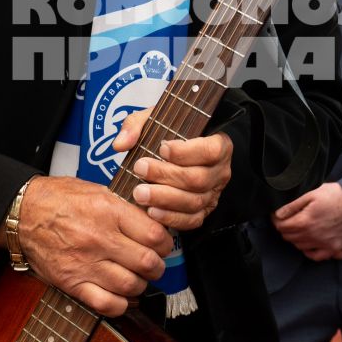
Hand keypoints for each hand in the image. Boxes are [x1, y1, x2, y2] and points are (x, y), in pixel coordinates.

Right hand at [9, 176, 167, 317]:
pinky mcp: (72, 283)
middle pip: (147, 263)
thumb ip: (125, 209)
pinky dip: (120, 304)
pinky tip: (121, 295)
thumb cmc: (58, 199)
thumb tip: (152, 223)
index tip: (162, 245)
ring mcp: (85, 263)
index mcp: (108, 212)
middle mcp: (99, 239)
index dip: (165, 244)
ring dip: (140, 285)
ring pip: (131, 285)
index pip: (154, 235)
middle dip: (157, 267)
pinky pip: (106, 304)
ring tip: (136, 278)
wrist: (22, 214)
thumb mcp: (96, 191)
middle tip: (153, 264)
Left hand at [115, 108, 231, 233]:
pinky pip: (191, 220)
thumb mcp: (155, 120)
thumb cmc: (170, 136)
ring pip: (194, 201)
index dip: (187, 152)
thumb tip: (121, 143)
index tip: (162, 147)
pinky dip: (171, 218)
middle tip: (140, 169)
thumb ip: (137, 125)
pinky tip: (152, 211)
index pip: (211, 151)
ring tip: (140, 193)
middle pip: (198, 179)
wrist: (174, 156)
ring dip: (164, 199)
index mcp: (219, 146)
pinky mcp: (202, 212)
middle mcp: (220, 172)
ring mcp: (213, 194)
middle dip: (166, 175)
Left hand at [273, 184, 341, 260]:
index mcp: (305, 221)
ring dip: (296, 239)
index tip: (277, 216)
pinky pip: (316, 256)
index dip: (277, 221)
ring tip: (298, 230)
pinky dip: (309, 252)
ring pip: (300, 247)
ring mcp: (323, 243)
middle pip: (289, 237)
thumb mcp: (312, 194)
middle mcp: (312, 235)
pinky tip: (308, 245)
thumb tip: (278, 214)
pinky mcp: (334, 248)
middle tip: (287, 221)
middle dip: (285, 229)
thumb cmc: (336, 195)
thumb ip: (293, 205)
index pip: (282, 226)